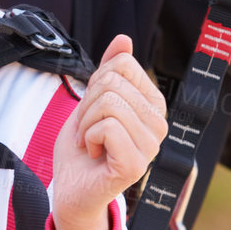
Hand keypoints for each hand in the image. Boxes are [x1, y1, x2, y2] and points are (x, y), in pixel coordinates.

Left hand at [52, 35, 166, 229]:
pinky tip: (94, 154)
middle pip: (113, 83)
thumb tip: (124, 39)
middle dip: (87, 105)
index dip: (95, 83)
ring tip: (90, 142)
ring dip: (85, 123)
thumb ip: (109, 71)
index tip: (93, 111)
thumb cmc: (84, 149)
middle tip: (88, 130)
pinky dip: (88, 137)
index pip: (122, 64)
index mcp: (153, 105)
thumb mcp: (92, 101)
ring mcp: (151, 146)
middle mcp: (159, 125)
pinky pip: (106, 127)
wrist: (72, 190)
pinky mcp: (136, 164)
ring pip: (108, 104)